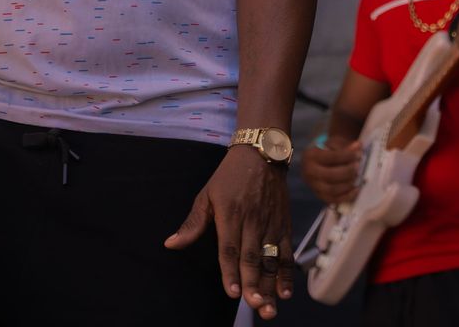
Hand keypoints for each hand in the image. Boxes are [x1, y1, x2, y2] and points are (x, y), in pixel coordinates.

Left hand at [165, 145, 294, 318]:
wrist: (262, 152)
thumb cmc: (229, 176)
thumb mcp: (206, 194)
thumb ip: (192, 223)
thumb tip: (170, 244)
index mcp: (231, 214)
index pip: (230, 248)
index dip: (231, 271)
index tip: (232, 292)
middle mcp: (253, 221)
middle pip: (253, 257)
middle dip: (253, 284)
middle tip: (253, 305)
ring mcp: (271, 224)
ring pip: (271, 259)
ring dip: (270, 285)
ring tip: (268, 307)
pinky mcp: (284, 225)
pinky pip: (287, 252)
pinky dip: (287, 273)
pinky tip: (285, 292)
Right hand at [300, 135, 359, 205]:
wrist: (315, 163)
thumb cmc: (326, 152)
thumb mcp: (333, 146)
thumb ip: (345, 148)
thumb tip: (358, 146)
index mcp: (311, 156)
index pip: (333, 157)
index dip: (348, 156)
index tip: (359, 154)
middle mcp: (309, 173)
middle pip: (332, 175)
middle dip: (348, 171)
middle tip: (358, 166)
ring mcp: (314, 186)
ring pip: (333, 189)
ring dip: (348, 183)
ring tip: (358, 176)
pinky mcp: (320, 196)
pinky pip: (335, 200)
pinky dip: (348, 196)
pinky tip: (357, 188)